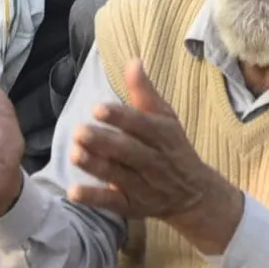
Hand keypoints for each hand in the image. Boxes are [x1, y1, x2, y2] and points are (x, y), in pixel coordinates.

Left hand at [66, 60, 245, 254]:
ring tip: (74, 154)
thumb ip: (145, 93)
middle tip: (79, 131)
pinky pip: (113, 203)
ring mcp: (145, 186)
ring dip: (96, 166)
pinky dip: (94, 198)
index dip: (121, 117)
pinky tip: (73, 192)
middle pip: (129, 151)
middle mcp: (156, 161)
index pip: (142, 125)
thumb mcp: (165, 118)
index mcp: (164, 135)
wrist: (195, 194)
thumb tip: (133, 61)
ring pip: (119, 176)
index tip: (98, 109)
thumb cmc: (173, 147)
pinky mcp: (134, 206)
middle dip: (104, 142)